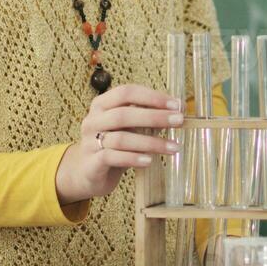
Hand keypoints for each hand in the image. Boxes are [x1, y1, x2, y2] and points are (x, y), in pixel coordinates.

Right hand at [55, 84, 183, 204]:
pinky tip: (149, 160)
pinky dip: (133, 158)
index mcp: (102, 104)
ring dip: (151, 142)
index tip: (176, 104)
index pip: (126, 92)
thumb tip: (178, 109)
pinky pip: (112, 157)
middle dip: (155, 117)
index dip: (152, 96)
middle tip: (179, 121)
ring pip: (121, 138)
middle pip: (123, 114)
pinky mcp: (91, 163)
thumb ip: (148, 117)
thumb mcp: (130, 127)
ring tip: (173, 147)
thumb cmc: (114, 145)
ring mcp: (89, 142)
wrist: (87, 173)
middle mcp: (93, 120)